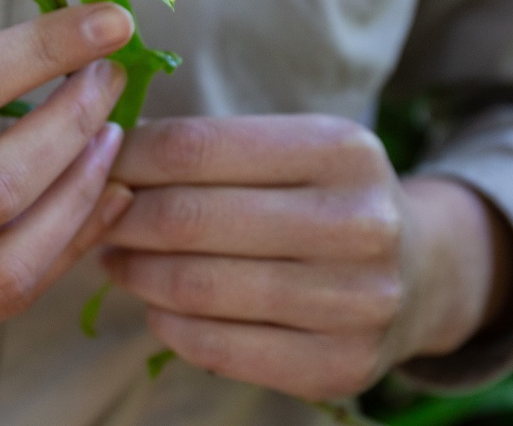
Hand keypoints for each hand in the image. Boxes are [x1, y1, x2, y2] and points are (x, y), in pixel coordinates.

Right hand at [0, 4, 136, 359]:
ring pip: (12, 262)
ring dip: (82, 193)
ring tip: (109, 138)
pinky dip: (67, 243)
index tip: (105, 23)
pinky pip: (9, 299)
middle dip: (71, 127)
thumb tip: (73, 45)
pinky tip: (99, 196)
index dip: (39, 53)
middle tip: (108, 81)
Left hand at [102, 115, 512, 400]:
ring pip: (196, 287)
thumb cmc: (326, 198)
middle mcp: (359, 223)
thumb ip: (208, 147)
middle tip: (93, 215)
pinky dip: (168, 324)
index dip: (125, 156)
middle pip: (189, 218)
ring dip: (135, 272)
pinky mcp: (341, 366)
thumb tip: (98, 145)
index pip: (194, 147)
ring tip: (113, 256)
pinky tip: (157, 305)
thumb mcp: (291, 148)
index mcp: (341, 149)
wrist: (420, 274)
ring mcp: (356, 303)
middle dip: (120, 216)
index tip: (91, 159)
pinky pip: (217, 348)